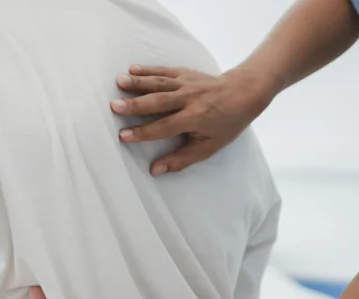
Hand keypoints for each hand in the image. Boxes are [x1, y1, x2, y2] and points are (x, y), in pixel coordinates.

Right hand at [111, 65, 276, 173]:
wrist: (244, 93)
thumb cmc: (226, 124)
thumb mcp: (208, 147)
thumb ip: (181, 159)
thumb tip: (155, 170)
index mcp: (195, 118)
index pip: (164, 127)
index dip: (143, 132)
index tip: (123, 135)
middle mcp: (189, 99)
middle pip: (158, 102)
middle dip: (135, 104)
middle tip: (114, 106)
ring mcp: (187, 84)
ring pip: (159, 83)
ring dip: (137, 82)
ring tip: (118, 82)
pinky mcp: (185, 73)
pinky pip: (164, 71)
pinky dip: (148, 69)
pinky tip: (132, 69)